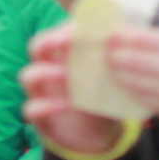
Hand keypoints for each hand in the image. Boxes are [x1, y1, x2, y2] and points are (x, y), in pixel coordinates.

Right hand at [23, 25, 129, 156]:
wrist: (96, 133)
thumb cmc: (103, 97)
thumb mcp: (112, 76)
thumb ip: (115, 58)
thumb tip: (130, 37)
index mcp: (66, 55)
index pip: (59, 32)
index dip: (66, 28)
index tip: (83, 27)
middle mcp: (49, 69)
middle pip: (37, 47)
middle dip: (49, 41)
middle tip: (67, 41)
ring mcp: (41, 92)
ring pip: (28, 75)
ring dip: (45, 71)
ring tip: (66, 75)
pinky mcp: (39, 115)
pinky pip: (31, 108)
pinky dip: (45, 106)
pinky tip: (67, 105)